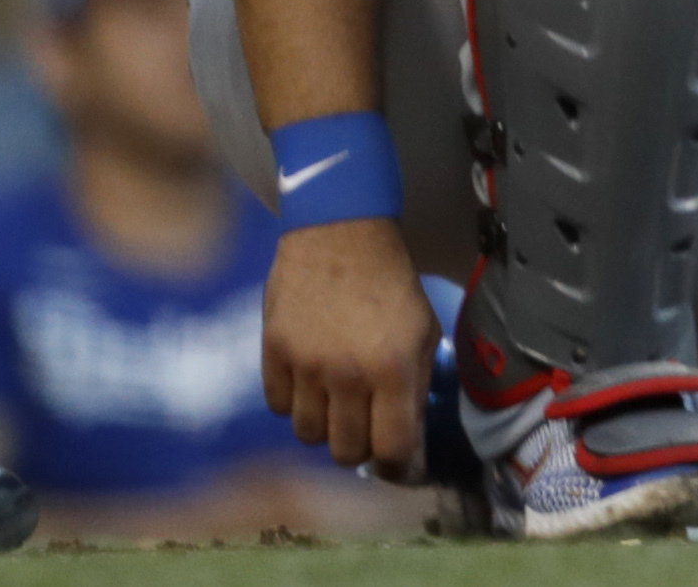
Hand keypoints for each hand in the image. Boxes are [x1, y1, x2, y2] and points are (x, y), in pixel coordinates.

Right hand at [262, 217, 439, 476]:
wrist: (341, 234)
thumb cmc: (392, 283)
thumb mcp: (424, 330)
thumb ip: (416, 384)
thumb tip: (406, 434)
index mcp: (394, 368)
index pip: (391, 447)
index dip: (396, 462)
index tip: (395, 459)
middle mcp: (348, 374)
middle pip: (345, 451)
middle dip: (359, 447)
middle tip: (364, 429)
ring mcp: (306, 366)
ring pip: (308, 436)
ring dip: (325, 426)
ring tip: (336, 402)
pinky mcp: (273, 353)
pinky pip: (279, 407)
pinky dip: (294, 403)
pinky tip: (308, 381)